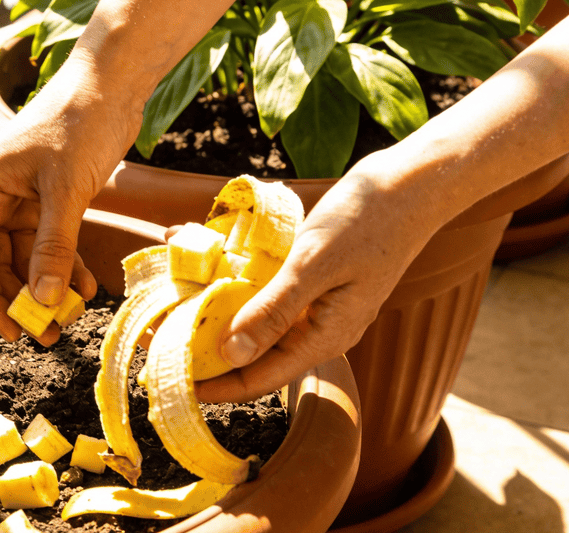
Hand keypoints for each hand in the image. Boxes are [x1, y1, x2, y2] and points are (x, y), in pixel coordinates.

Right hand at [0, 76, 140, 342]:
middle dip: (22, 299)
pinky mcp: (51, 196)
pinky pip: (51, 241)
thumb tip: (43, 301)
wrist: (111, 83)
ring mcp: (23, 197)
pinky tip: (86, 286)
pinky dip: (66, 264)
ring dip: (48, 286)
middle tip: (47, 335)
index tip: (12, 332)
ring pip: (28, 256)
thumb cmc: (78, 123)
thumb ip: (53, 247)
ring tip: (71, 318)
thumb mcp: (66, 190)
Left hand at [194, 153, 446, 402]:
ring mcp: (314, 303)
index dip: (215, 385)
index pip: (259, 379)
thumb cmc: (369, 221)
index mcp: (323, 338)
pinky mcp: (310, 277)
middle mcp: (317, 328)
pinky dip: (233, 271)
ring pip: (253, 314)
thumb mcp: (313, 263)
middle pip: (252, 350)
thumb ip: (273, 309)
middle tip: (158, 330)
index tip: (172, 381)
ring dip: (212, 301)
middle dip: (204, 342)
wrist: (410, 183)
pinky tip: (202, 244)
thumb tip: (230, 353)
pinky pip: (263, 284)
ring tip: (171, 286)